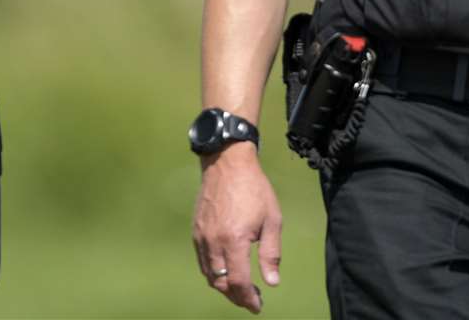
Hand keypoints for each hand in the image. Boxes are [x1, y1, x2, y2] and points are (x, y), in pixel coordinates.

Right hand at [192, 145, 282, 313]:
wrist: (227, 163)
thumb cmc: (254, 189)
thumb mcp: (272, 219)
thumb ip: (271, 253)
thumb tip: (272, 282)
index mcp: (235, 240)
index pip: (239, 282)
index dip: (249, 299)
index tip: (258, 306)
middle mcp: (214, 242)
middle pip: (221, 283)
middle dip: (237, 297)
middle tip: (251, 300)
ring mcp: (202, 237)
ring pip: (209, 275)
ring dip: (224, 287)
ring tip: (240, 289)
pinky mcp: (196, 231)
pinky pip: (203, 261)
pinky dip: (213, 273)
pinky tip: (226, 271)